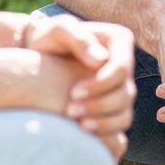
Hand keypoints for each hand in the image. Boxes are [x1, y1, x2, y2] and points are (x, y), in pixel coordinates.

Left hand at [23, 15, 136, 153]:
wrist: (39, 58)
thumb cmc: (48, 39)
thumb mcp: (58, 30)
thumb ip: (79, 38)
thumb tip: (101, 60)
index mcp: (119, 42)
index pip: (122, 69)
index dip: (101, 84)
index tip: (74, 92)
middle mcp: (125, 66)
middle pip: (126, 94)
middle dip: (99, 106)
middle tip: (70, 111)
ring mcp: (121, 88)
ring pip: (125, 114)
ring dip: (103, 124)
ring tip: (77, 125)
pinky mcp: (113, 108)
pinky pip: (118, 127)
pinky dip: (105, 134)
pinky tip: (83, 134)